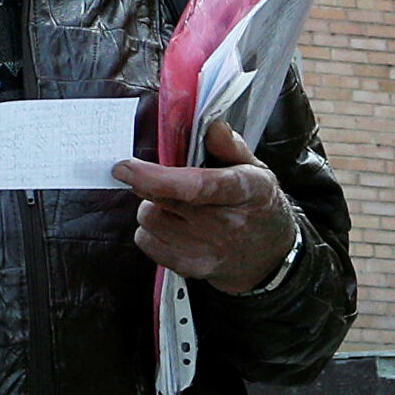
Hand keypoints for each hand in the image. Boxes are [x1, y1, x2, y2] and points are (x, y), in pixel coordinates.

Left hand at [113, 121, 297, 293]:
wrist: (269, 255)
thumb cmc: (255, 205)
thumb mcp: (255, 170)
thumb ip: (230, 146)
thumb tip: (212, 127)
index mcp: (246, 190)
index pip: (196, 185)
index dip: (155, 177)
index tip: (124, 168)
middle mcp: (228, 223)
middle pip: (163, 198)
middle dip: (153, 184)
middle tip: (169, 183)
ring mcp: (208, 250)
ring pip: (149, 217)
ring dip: (154, 207)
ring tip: (179, 209)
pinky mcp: (190, 267)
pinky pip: (145, 240)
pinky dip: (151, 230)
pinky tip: (175, 228)